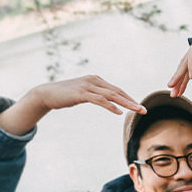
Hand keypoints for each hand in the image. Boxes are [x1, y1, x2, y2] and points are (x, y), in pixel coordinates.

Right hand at [0, 74, 143, 136]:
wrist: (47, 93)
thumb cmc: (65, 95)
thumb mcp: (83, 94)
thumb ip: (94, 95)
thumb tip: (106, 101)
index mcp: (96, 80)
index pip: (116, 90)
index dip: (128, 98)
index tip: (139, 106)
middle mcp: (94, 80)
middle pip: (117, 91)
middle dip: (131, 101)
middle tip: (144, 109)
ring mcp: (88, 86)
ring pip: (111, 95)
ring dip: (126, 103)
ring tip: (136, 110)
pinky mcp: (81, 93)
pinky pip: (100, 100)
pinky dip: (110, 106)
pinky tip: (118, 112)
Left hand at [167, 47, 191, 97]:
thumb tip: (191, 75)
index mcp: (188, 61)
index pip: (183, 75)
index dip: (179, 85)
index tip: (176, 94)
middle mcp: (187, 58)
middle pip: (181, 73)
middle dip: (176, 84)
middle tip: (172, 95)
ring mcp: (191, 54)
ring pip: (183, 68)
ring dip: (178, 78)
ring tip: (173, 87)